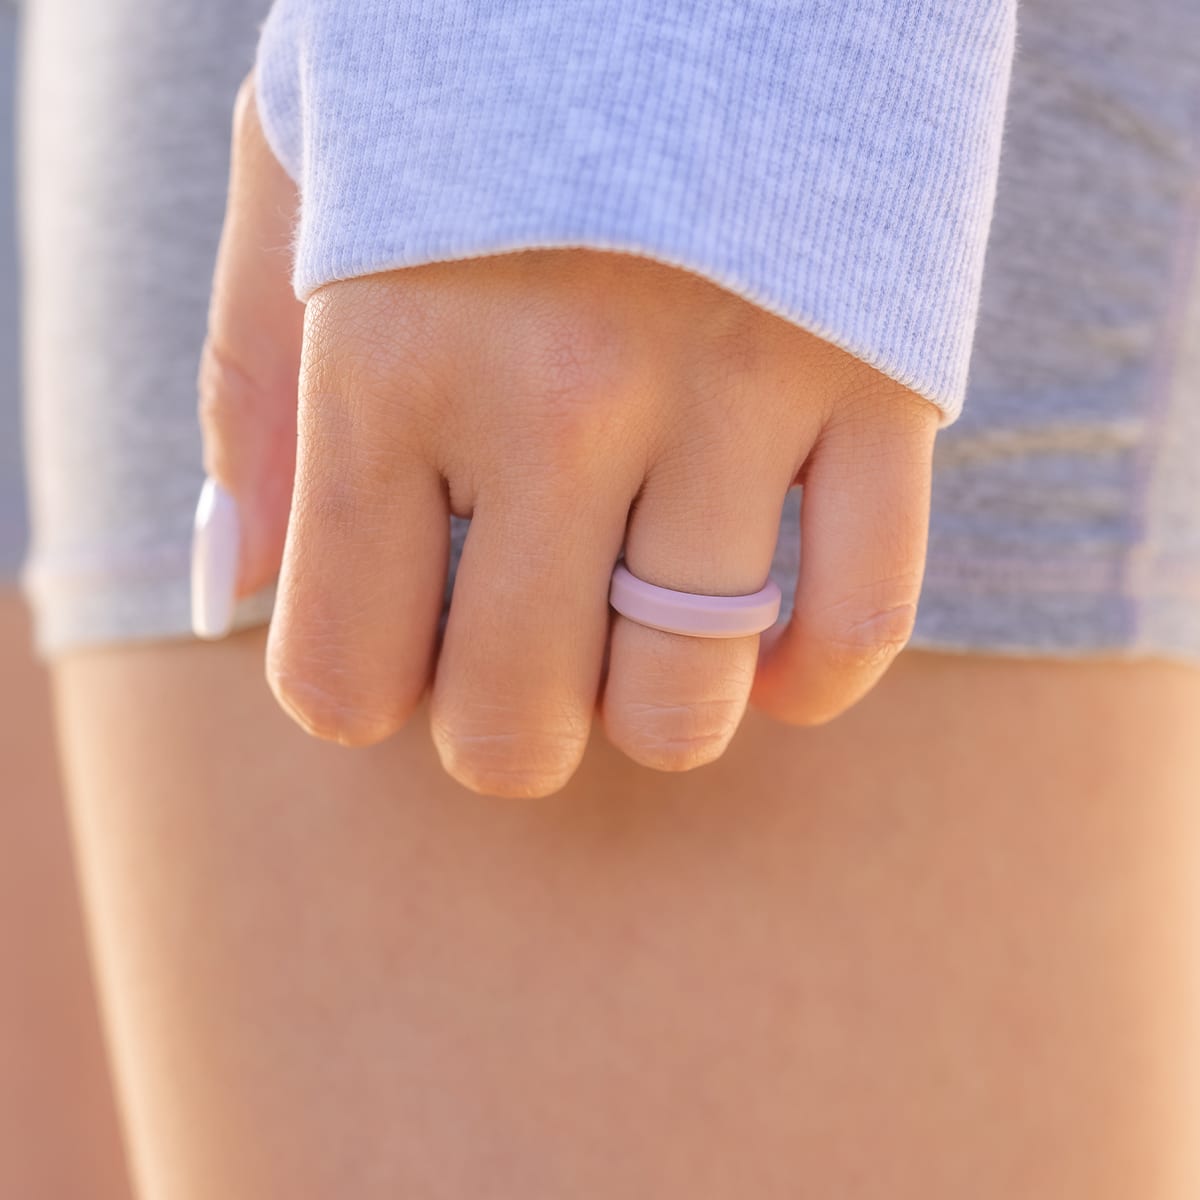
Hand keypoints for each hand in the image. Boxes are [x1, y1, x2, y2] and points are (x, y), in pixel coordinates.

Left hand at [194, 80, 939, 797]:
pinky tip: (772, 656)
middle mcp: (559, 398)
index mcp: (390, 361)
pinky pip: (864, 614)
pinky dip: (814, 678)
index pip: (342, 672)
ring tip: (638, 642)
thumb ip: (253, 387)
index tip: (396, 648)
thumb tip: (243, 584)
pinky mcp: (880, 376)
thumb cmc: (473, 63)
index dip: (362, 694)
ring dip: (655, 716)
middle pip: (517, 722)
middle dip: (504, 734)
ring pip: (689, 699)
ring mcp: (736, 390)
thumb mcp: (305, 168)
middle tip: (519, 664)